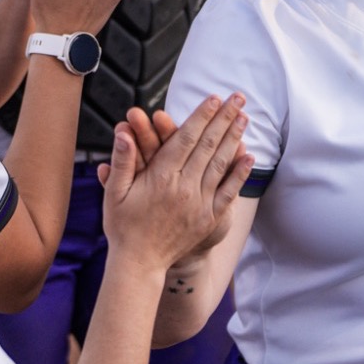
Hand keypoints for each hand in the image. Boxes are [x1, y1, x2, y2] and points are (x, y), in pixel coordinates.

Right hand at [102, 94, 250, 269]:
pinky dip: (239, 173)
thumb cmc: (123, 226)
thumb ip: (122, 161)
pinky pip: (228, 192)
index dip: (201, 116)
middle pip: (208, 145)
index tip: (213, 98)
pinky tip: (249, 156)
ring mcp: (199, 204)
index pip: (186, 138)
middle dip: (224, 119)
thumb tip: (122, 133)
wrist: (139, 264)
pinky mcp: (209, 219)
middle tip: (238, 98)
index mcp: (160, 177)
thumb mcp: (114, 192)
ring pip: (220, 164)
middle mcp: (184, 187)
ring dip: (234, 138)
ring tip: (244, 118)